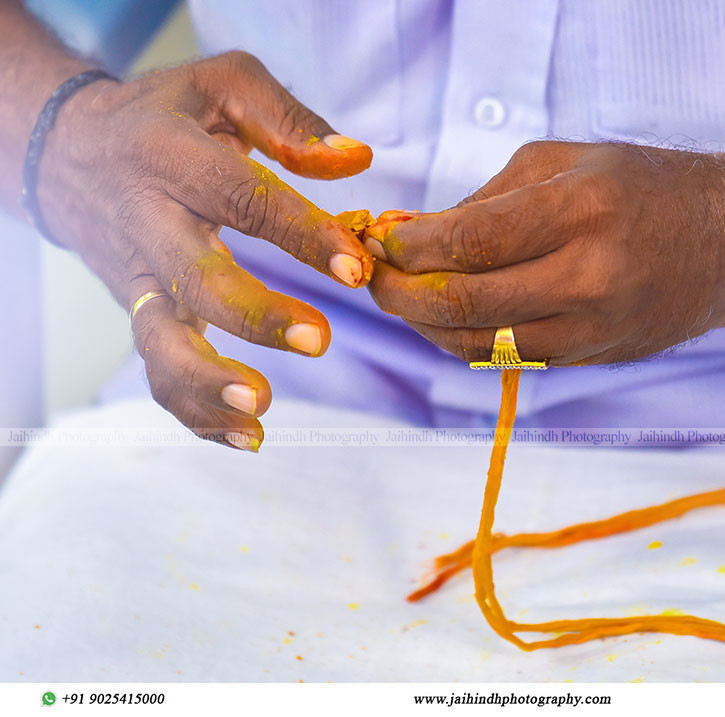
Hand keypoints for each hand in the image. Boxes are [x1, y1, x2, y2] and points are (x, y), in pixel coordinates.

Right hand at [37, 51, 375, 449]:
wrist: (70, 153)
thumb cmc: (166, 117)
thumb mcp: (221, 86)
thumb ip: (289, 120)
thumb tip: (358, 161)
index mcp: (173, 158)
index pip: (243, 199)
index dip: (301, 234)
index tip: (355, 266)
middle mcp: (149, 223)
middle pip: (197, 280)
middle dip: (257, 315)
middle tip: (321, 340)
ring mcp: (140, 277)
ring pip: (160, 342)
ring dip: (209, 383)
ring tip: (263, 410)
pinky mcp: (140, 313)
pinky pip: (158, 372)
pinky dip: (197, 412)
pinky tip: (249, 436)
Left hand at [366, 140, 724, 365]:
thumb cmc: (645, 187)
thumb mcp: (568, 162)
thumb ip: (486, 199)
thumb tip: (412, 234)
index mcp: (581, 210)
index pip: (468, 242)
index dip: (407, 248)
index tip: (378, 240)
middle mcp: (588, 277)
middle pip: (462, 303)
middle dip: (400, 294)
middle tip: (372, 278)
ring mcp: (593, 328)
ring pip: (477, 344)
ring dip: (424, 325)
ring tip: (402, 299)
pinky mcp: (593, 357)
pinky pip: (507, 358)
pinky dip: (464, 341)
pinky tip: (446, 318)